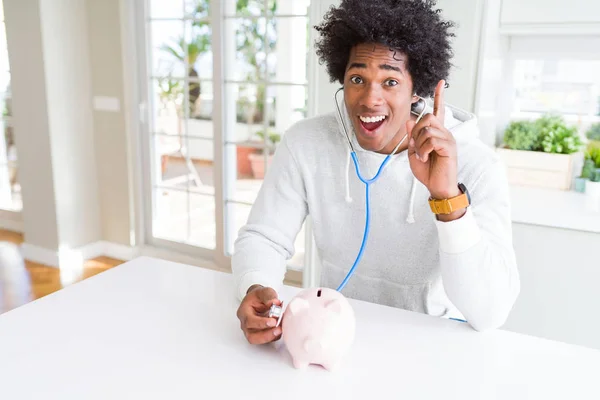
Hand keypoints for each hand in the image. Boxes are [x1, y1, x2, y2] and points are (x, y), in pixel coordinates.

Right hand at [236, 285, 282, 344]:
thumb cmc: (258, 297)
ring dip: (270, 337)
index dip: (261, 323)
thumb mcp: (263, 291)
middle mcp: (245, 324)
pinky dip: (274, 336)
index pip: (249, 321)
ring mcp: (251, 330)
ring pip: (258, 340)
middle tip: (278, 329)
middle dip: (266, 335)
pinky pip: (265, 340)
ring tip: (281, 329)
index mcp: (243, 312)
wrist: (258, 300)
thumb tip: (274, 302)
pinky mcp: (259, 334)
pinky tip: (280, 328)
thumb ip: (269, 296)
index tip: (273, 321)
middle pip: (251, 336)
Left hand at [406, 80, 464, 220]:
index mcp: (437, 133)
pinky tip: (425, 158)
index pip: (439, 111)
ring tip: (423, 156)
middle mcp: (444, 133)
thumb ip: (412, 137)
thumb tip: (409, 120)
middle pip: (427, 117)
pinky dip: (423, 150)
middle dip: (416, 131)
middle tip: (417, 147)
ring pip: (427, 129)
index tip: (440, 83)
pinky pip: (431, 140)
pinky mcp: (449, 147)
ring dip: (419, 144)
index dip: (439, 97)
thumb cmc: (428, 171)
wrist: (437, 187)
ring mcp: (448, 139)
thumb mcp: (415, 152)